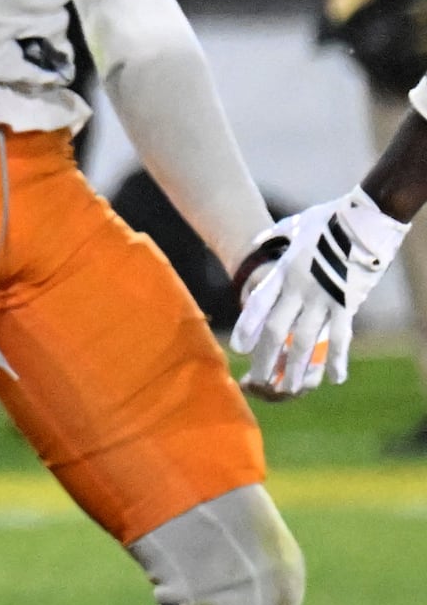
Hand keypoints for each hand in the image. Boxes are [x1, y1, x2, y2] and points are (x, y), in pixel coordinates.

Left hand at [231, 189, 411, 397]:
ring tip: (286, 388)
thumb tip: (259, 241)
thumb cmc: (330, 218)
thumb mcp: (294, 226)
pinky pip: (341, 337)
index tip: (238, 348)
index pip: (258, 304)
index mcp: (284, 270)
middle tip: (257, 380)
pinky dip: (336, 358)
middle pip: (277, 331)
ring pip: (305, 340)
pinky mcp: (350, 303)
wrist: (366, 216)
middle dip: (265, 358)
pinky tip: (334, 378)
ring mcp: (325, 298)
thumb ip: (274, 238)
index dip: (248, 328)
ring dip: (294, 367)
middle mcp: (300, 289)